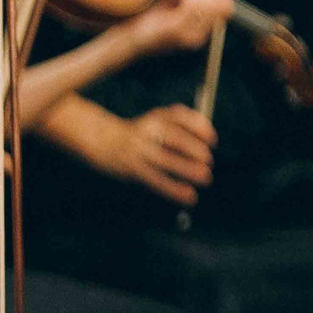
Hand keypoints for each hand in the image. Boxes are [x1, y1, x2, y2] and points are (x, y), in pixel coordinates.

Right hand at [93, 105, 216, 206]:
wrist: (100, 138)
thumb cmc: (139, 132)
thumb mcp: (157, 121)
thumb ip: (181, 127)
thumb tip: (208, 144)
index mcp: (157, 116)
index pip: (179, 116)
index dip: (199, 126)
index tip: (213, 140)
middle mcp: (147, 130)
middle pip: (173, 137)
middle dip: (194, 149)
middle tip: (208, 160)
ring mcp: (139, 149)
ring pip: (165, 160)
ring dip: (187, 169)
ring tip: (205, 177)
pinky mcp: (133, 168)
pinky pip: (156, 179)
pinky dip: (174, 189)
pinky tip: (189, 196)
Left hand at [127, 0, 233, 55]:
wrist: (129, 40)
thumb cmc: (149, 20)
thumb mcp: (173, 6)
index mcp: (202, 31)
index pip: (227, 6)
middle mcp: (200, 36)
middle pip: (219, 3)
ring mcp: (189, 35)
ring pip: (205, 1)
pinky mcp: (176, 30)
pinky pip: (191, 3)